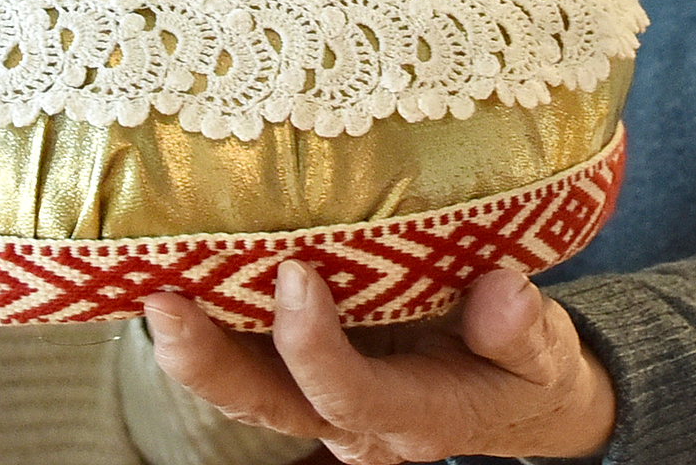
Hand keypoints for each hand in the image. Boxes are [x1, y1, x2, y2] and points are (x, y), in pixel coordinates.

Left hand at [142, 260, 613, 464]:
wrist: (520, 401)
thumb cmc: (528, 370)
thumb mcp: (548, 356)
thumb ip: (526, 330)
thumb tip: (503, 290)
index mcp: (418, 417)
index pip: (351, 394)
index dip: (314, 345)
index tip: (296, 276)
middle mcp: (355, 423)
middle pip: (268, 404)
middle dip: (209, 361)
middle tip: (165, 303)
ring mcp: (323, 404)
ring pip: (244, 387)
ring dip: (192, 345)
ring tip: (146, 286)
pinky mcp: (305, 377)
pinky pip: (246, 359)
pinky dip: (206, 324)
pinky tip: (168, 273)